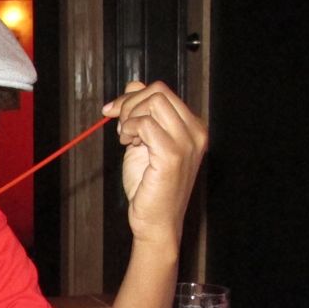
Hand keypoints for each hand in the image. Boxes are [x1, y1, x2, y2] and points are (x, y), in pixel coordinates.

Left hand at [101, 80, 206, 248]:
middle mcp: (196, 131)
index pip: (162, 91)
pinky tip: (128, 143)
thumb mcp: (143, 142)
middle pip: (158, 91)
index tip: (112, 111)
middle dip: (129, 103)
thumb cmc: (150, 186)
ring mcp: (188, 142)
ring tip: (126, 137)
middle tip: (119, 127)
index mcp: (192, 126)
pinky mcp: (173, 155)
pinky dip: (130, 129)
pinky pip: (146, 124)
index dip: (132, 96)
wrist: (155, 221)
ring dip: (130, 116)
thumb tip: (132, 86)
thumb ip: (142, 114)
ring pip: (154, 101)